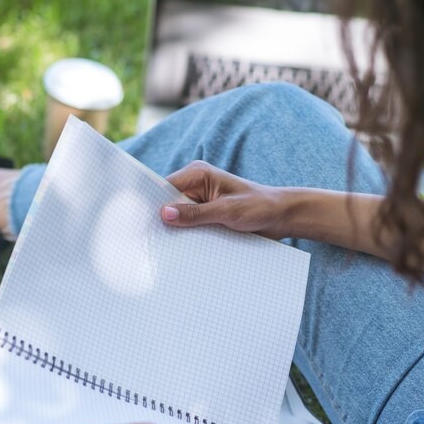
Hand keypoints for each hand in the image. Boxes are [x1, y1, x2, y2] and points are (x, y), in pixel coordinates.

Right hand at [161, 161, 291, 238]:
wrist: (280, 217)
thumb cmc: (259, 206)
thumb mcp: (227, 211)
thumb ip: (196, 214)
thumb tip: (164, 214)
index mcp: (198, 174)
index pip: (165, 187)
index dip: (153, 205)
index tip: (143, 223)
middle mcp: (195, 186)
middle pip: (168, 204)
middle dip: (163, 221)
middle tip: (152, 241)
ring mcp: (199, 202)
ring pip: (177, 218)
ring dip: (175, 231)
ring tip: (165, 248)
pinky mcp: (205, 216)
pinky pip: (188, 226)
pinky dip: (186, 237)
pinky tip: (181, 250)